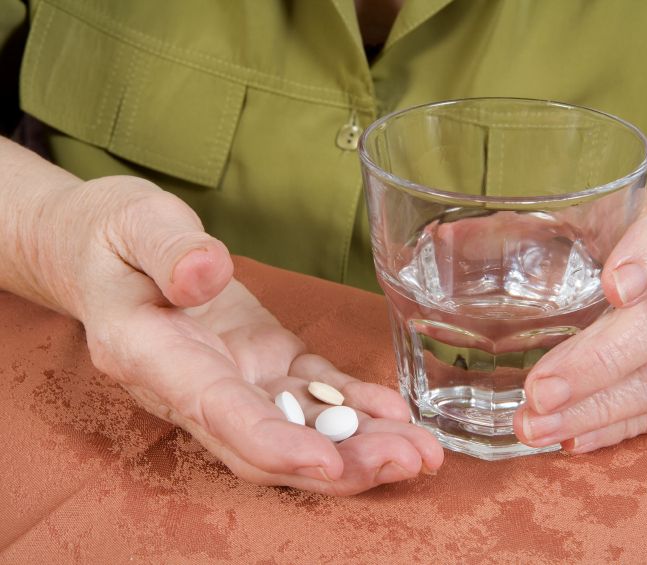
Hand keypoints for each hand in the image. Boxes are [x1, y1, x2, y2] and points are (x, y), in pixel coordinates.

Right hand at [49, 176, 442, 494]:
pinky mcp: (262, 359)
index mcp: (151, 354)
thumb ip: (169, 248)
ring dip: (359, 446)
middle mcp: (193, 384)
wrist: (108, 249)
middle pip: (266, 444)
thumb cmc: (113, 233)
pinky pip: (311, 391)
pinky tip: (396, 414)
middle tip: (408, 462)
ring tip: (422, 452)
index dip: (272, 444)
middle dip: (339, 463)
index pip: (215, 411)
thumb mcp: (134, 222)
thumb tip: (205, 275)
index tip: (328, 463)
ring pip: (297, 427)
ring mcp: (232, 376)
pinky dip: (353, 406)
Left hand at [516, 187, 646, 452]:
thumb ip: (534, 229)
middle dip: (598, 361)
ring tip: (536, 426)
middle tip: (540, 390)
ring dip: (595, 408)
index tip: (616, 286)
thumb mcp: (601, 219)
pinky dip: (613, 428)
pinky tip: (570, 438)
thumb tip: (445, 240)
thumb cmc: (635, 243)